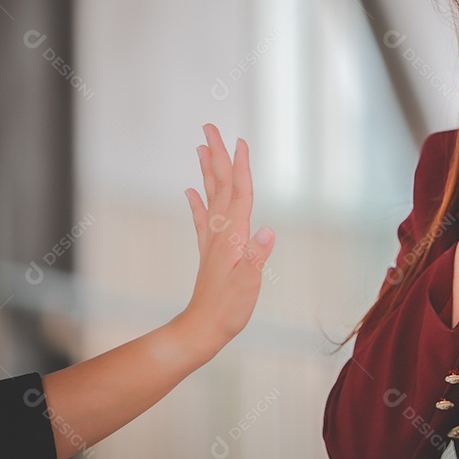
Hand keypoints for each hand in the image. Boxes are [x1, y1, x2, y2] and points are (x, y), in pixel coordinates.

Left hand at [178, 123, 274, 356]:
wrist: (202, 329)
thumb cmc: (228, 310)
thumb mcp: (249, 285)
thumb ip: (257, 257)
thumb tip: (268, 230)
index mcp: (233, 237)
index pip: (240, 194)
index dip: (241, 167)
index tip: (241, 142)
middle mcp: (220, 233)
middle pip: (220, 186)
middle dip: (217, 156)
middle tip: (210, 128)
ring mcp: (213, 241)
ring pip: (210, 196)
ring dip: (207, 171)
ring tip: (200, 148)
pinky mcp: (210, 252)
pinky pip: (202, 219)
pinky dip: (196, 202)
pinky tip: (189, 192)